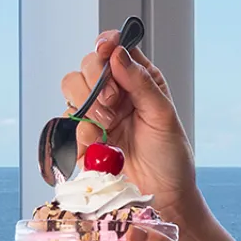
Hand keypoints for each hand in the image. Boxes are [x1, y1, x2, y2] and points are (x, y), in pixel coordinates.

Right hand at [60, 30, 200, 225]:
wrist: (163, 195)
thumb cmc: (171, 157)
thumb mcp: (163, 116)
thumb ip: (141, 83)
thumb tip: (118, 54)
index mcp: (141, 80)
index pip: (116, 49)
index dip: (106, 45)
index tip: (105, 51)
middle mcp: (118, 92)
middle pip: (88, 65)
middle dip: (96, 83)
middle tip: (113, 106)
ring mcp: (100, 113)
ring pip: (72, 88)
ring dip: (86, 105)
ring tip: (107, 128)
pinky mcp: (87, 135)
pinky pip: (69, 122)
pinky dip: (80, 132)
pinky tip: (98, 146)